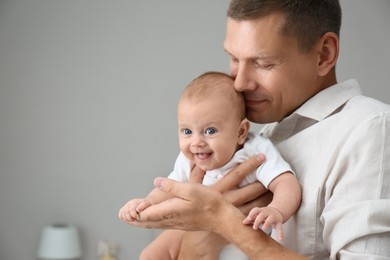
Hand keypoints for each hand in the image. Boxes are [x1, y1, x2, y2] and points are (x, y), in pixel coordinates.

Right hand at [118, 198, 151, 221]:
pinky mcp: (124, 210)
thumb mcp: (148, 204)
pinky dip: (123, 218)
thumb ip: (144, 205)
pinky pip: (120, 215)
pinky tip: (129, 219)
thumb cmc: (148, 205)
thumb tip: (137, 209)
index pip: (130, 209)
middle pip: (125, 211)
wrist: (145, 205)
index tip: (138, 218)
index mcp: (134, 202)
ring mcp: (126, 207)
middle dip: (130, 217)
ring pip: (122, 213)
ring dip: (126, 218)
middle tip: (134, 220)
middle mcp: (129, 204)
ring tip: (132, 220)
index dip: (134, 215)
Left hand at [129, 155, 264, 231]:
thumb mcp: (190, 189)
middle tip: (123, 216)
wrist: (222, 218)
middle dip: (134, 219)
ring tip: (132, 219)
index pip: (147, 214)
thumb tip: (156, 181)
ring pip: (154, 224)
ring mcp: (176, 223)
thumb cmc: (208, 202)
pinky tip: (152, 220)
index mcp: (171, 210)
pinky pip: (161, 225)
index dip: (135, 212)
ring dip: (141, 222)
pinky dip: (152, 222)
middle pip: (147, 222)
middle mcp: (171, 219)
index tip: (125, 210)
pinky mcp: (181, 224)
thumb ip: (172, 186)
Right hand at [176, 155, 267, 258]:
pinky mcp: (239, 223)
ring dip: (267, 194)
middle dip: (265, 180)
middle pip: (253, 189)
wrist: (195, 234)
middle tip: (275, 171)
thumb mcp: (191, 188)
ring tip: (276, 185)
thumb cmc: (193, 208)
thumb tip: (198, 160)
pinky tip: (270, 203)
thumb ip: (195, 172)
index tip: (262, 157)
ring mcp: (235, 213)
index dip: (251, 164)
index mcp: (218, 189)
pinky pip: (257, 214)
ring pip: (258, 203)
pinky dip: (265, 208)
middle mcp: (228, 201)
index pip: (238, 173)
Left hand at [243, 206, 283, 239]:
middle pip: (262, 215)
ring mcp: (273, 217)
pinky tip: (280, 239)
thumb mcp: (258, 215)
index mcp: (261, 211)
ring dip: (267, 223)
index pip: (255, 210)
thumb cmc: (264, 214)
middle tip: (254, 227)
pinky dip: (280, 233)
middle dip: (258, 220)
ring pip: (270, 219)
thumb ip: (251, 218)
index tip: (249, 218)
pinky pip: (280, 227)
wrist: (277, 211)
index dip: (252, 214)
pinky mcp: (279, 222)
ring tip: (264, 228)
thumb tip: (243, 223)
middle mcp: (267, 212)